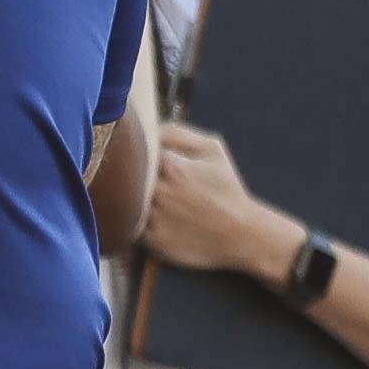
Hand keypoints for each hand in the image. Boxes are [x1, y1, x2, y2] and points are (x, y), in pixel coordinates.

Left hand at [141, 124, 293, 279]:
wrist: (241, 235)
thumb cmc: (226, 189)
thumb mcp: (212, 150)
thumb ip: (177, 132)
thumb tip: (148, 128)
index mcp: (173, 166)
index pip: (136, 150)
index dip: (139, 154)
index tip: (149, 160)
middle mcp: (160, 192)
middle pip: (127, 176)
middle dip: (134, 176)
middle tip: (149, 180)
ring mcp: (154, 218)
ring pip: (126, 200)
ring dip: (132, 198)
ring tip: (158, 200)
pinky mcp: (152, 240)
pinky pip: (131, 224)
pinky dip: (137, 220)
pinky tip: (157, 217)